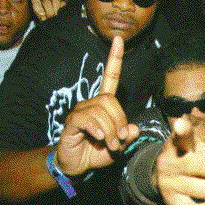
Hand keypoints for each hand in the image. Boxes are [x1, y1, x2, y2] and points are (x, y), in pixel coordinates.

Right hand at [55, 36, 138, 175]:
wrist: (76, 166)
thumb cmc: (97, 152)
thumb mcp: (119, 146)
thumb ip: (128, 136)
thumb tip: (133, 128)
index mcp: (104, 104)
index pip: (111, 76)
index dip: (114, 58)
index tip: (118, 39)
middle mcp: (91, 103)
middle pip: (111, 100)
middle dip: (119, 121)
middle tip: (119, 139)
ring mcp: (80, 111)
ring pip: (101, 111)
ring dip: (110, 130)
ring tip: (109, 144)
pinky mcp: (72, 122)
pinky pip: (88, 119)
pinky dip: (98, 130)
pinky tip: (98, 138)